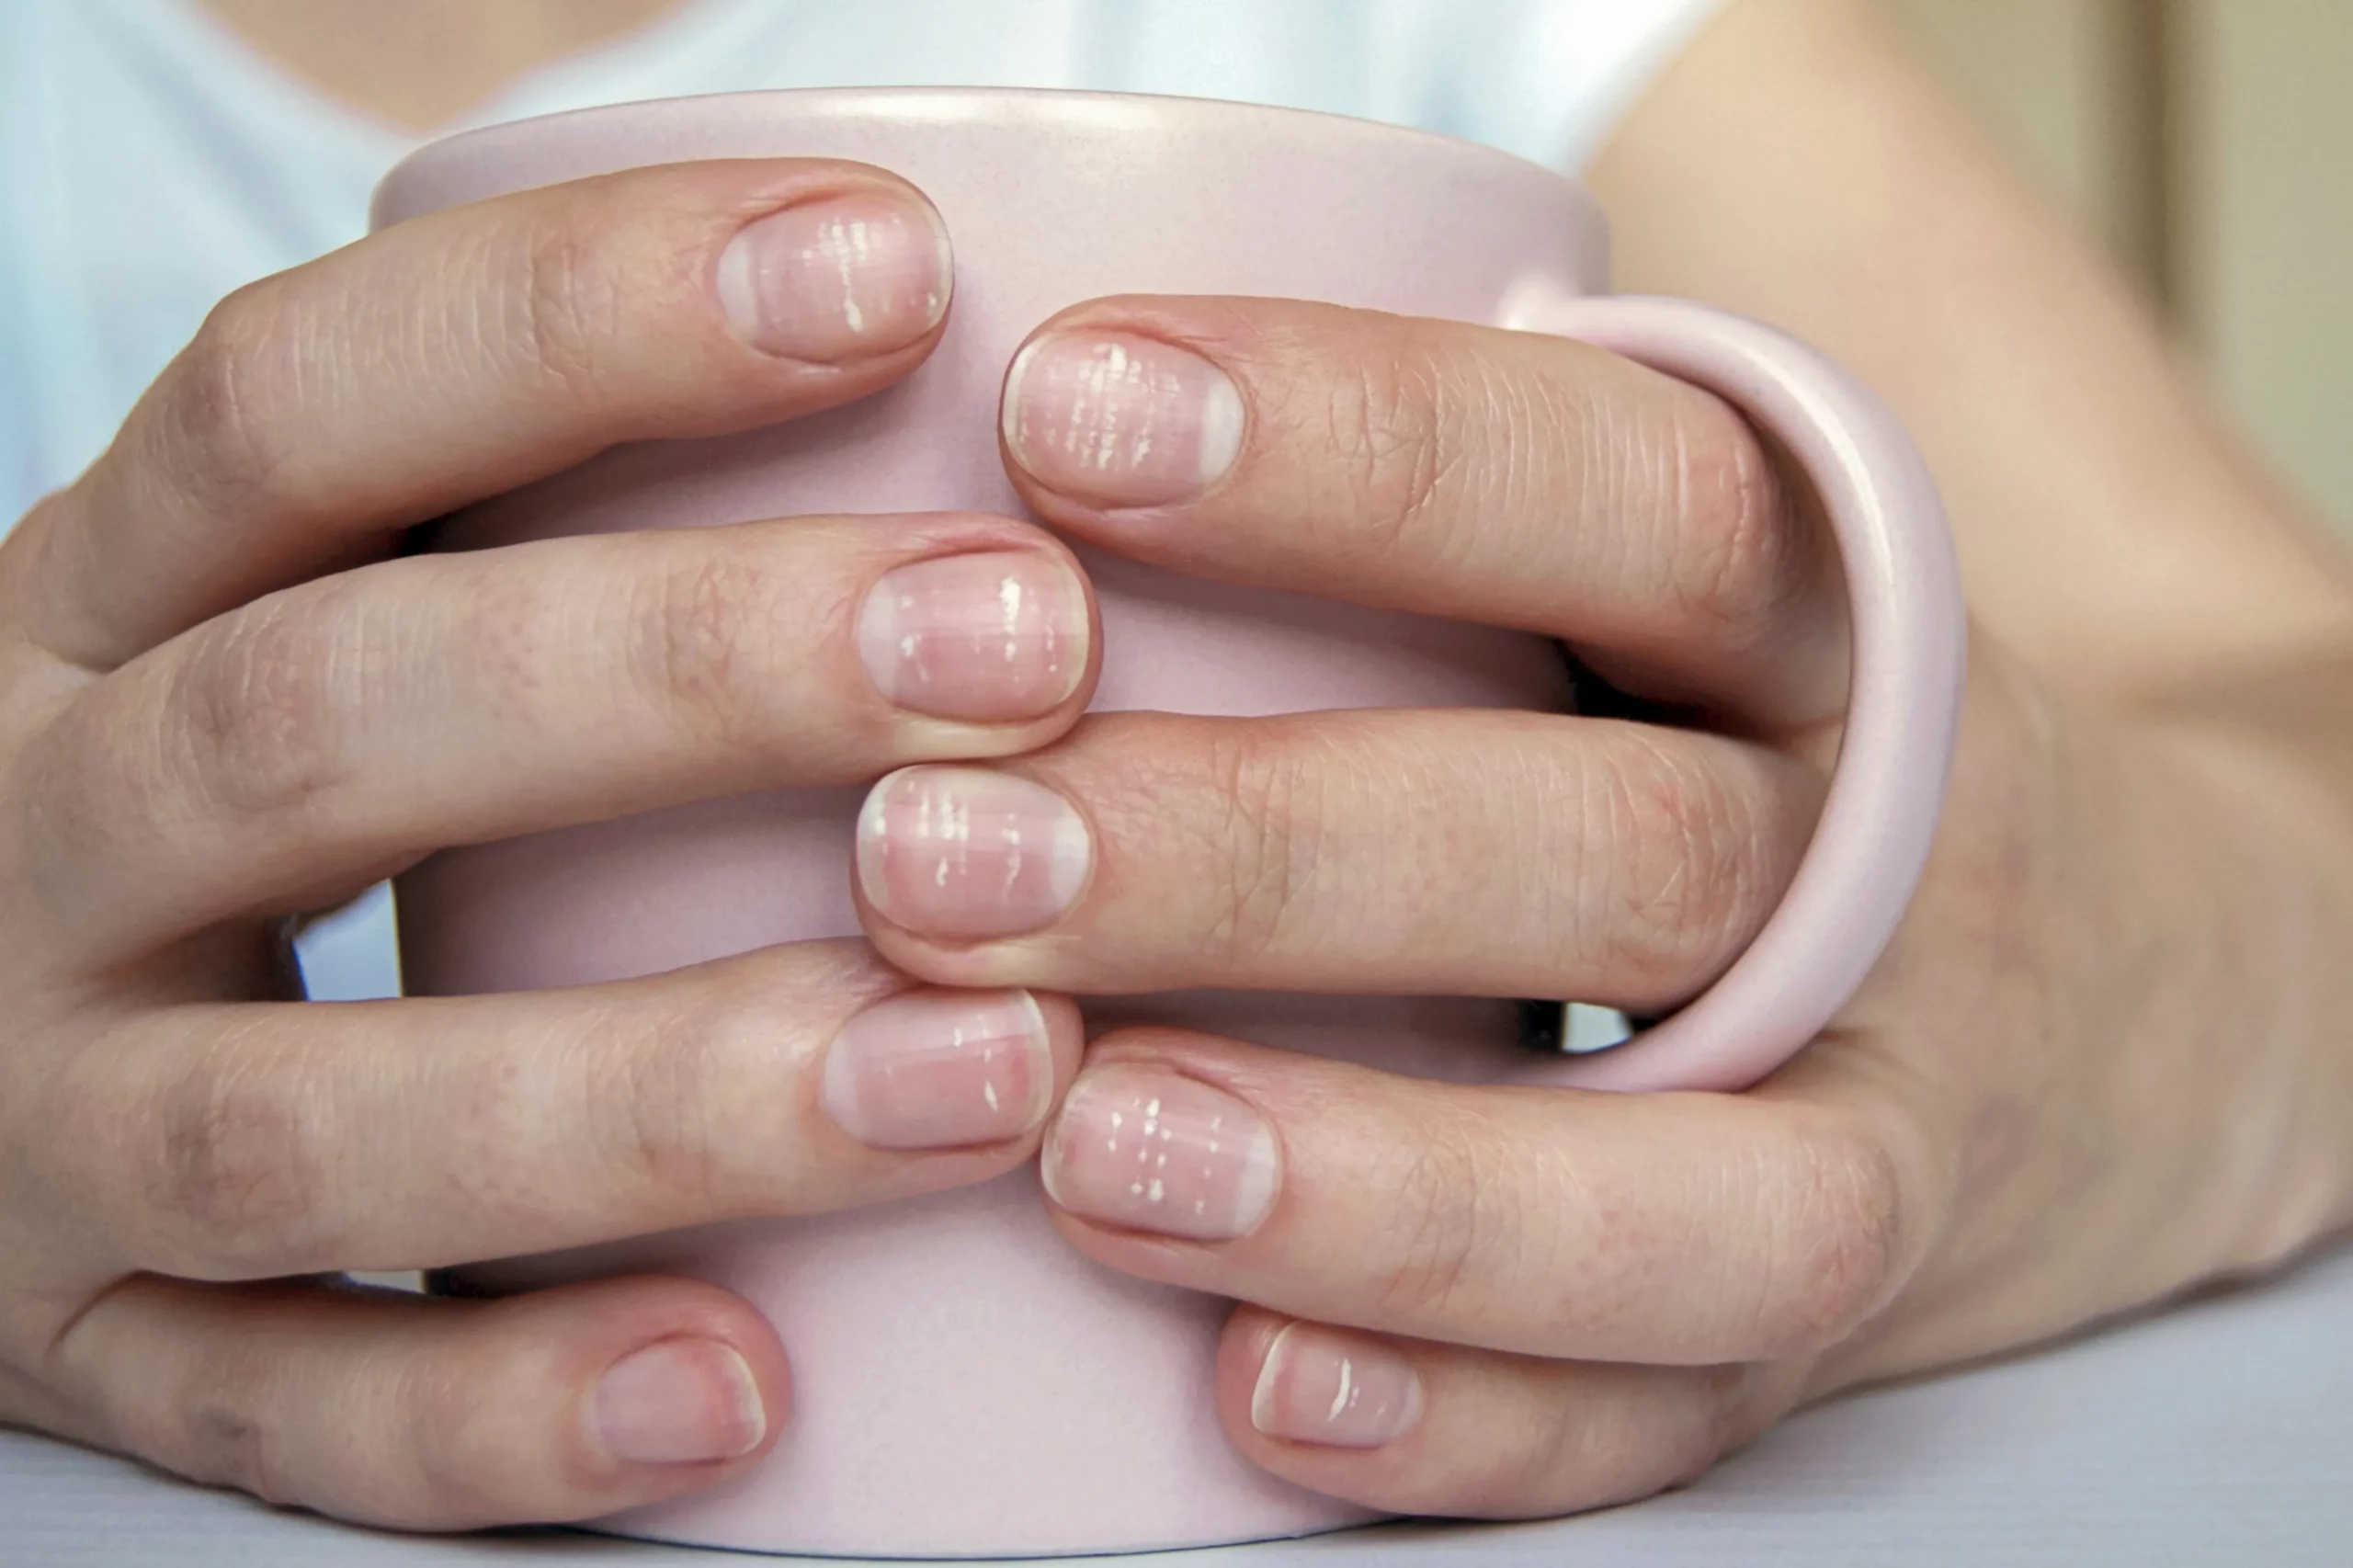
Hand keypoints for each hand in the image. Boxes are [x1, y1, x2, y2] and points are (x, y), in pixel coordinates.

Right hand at [0, 161, 1098, 1526]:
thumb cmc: (266, 775)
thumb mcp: (328, 602)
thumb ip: (553, 523)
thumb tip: (972, 380)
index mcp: (98, 602)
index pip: (298, 403)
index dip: (585, 318)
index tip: (899, 271)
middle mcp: (33, 839)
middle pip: (320, 726)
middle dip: (683, 678)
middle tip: (1024, 648)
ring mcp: (36, 1122)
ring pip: (303, 1118)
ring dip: (654, 1092)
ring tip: (992, 1065)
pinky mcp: (90, 1357)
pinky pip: (281, 1413)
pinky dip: (507, 1412)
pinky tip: (749, 1388)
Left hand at [851, 296, 2352, 1516]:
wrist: (2110, 978)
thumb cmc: (1749, 723)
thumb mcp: (1673, 556)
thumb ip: (1433, 501)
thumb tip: (995, 439)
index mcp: (1829, 612)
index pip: (1634, 482)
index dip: (1363, 446)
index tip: (1064, 412)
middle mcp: (1875, 862)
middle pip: (1612, 846)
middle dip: (1267, 853)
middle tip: (943, 857)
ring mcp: (1884, 1119)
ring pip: (1698, 1185)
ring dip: (1384, 1178)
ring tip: (1089, 1147)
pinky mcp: (1827, 1336)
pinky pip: (1679, 1411)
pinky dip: (1471, 1417)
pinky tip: (1250, 1391)